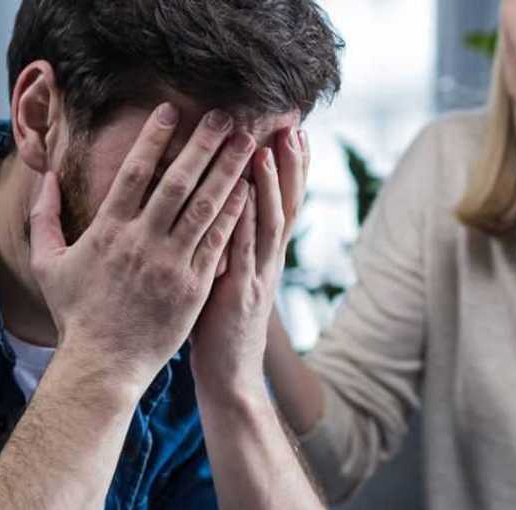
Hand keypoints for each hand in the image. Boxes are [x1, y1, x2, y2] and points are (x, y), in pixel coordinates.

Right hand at [29, 104, 255, 389]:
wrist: (103, 365)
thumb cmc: (75, 315)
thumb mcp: (47, 264)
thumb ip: (43, 217)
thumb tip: (45, 177)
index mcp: (108, 232)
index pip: (134, 173)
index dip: (153, 138)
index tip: (170, 111)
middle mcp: (142, 242)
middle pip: (178, 181)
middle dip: (203, 144)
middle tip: (223, 115)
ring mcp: (172, 265)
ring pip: (206, 207)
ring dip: (228, 170)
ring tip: (245, 142)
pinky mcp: (194, 287)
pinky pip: (218, 242)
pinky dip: (234, 213)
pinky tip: (249, 189)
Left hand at [191, 127, 308, 394]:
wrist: (231, 378)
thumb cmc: (221, 328)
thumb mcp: (229, 278)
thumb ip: (230, 245)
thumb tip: (222, 210)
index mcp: (265, 256)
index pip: (283, 202)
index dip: (291, 167)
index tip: (294, 130)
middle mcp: (268, 261)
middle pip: (286, 204)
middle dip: (290, 165)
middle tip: (293, 125)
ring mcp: (257, 277)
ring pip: (268, 223)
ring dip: (268, 185)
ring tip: (266, 148)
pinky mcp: (239, 293)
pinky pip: (242, 250)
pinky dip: (244, 221)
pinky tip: (240, 195)